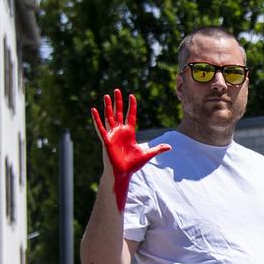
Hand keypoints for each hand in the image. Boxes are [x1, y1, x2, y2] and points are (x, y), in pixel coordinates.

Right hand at [89, 89, 169, 211]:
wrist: (123, 173)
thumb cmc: (133, 165)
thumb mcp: (147, 154)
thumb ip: (157, 149)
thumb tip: (170, 147)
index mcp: (129, 133)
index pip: (131, 116)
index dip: (131, 106)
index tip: (132, 96)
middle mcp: (120, 132)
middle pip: (119, 113)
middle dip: (118, 102)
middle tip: (117, 90)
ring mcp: (112, 135)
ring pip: (109, 117)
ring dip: (108, 106)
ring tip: (106, 95)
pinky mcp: (106, 140)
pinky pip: (100, 128)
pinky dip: (97, 119)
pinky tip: (93, 110)